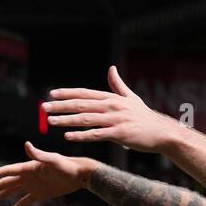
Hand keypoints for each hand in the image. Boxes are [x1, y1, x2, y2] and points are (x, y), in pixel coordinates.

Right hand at [0, 141, 93, 205]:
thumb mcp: (53, 160)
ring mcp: (32, 185)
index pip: (7, 171)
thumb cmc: (68, 165)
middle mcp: (27, 176)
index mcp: (28, 168)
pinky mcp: (39, 194)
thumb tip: (26, 145)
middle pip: (5, 183)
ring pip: (11, 192)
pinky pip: (23, 202)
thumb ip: (39, 154)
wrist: (80, 174)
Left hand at [43, 66, 182, 151]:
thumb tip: (111, 68)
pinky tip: (68, 136)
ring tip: (50, 122)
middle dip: (60, 106)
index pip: (84, 93)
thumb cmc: (144, 117)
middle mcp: (111, 106)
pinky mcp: (118, 134)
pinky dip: (81, 135)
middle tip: (44, 108)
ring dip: (66, 120)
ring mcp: (115, 120)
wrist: (162, 132)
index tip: (51, 94)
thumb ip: (118, 84)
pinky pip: (96, 134)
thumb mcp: (131, 98)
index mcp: (112, 98)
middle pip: (81, 104)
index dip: (67, 93)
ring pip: (85, 119)